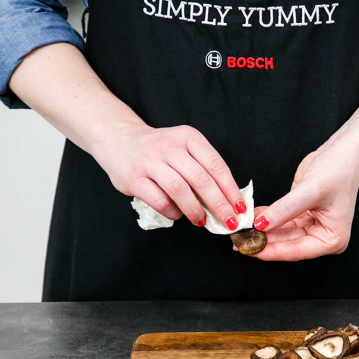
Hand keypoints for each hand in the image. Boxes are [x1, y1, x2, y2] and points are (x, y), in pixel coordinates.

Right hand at [93, 123, 245, 227]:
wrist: (119, 140)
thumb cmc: (159, 150)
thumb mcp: (183, 148)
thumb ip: (202, 168)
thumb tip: (226, 200)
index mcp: (188, 137)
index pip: (216, 165)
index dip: (230, 189)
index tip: (240, 207)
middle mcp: (169, 146)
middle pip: (201, 179)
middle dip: (219, 204)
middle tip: (228, 221)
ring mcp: (149, 161)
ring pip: (179, 190)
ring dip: (195, 210)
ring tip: (201, 220)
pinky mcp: (133, 178)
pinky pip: (159, 200)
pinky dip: (172, 212)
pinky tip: (177, 214)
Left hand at [250, 141, 358, 260]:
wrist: (343, 150)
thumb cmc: (338, 170)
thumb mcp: (310, 191)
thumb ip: (284, 210)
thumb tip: (261, 224)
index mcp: (332, 239)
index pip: (298, 251)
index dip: (273, 251)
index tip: (251, 250)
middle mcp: (322, 236)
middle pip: (288, 244)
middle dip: (264, 242)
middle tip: (239, 242)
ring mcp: (311, 225)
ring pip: (281, 234)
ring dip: (261, 231)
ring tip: (240, 230)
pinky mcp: (301, 214)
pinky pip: (280, 220)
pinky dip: (265, 218)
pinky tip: (250, 217)